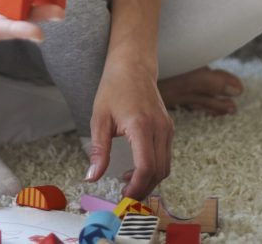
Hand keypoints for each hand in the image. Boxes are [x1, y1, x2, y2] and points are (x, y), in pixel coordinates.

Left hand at [86, 62, 173, 199]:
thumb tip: (92, 177)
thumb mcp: (100, 118)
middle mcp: (160, 129)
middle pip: (159, 172)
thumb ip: (99, 150)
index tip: (124, 196)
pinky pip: (166, 156)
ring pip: (165, 166)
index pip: (146, 167)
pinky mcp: (169, 128)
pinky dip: (154, 168)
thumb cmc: (114, 87)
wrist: (133, 65)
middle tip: (125, 196)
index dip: (136, 186)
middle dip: (143, 188)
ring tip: (127, 183)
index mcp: (142, 126)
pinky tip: (136, 169)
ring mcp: (167, 128)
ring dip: (149, 180)